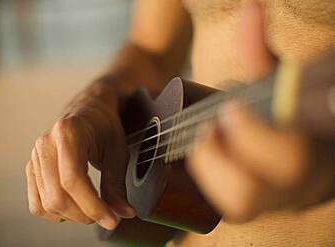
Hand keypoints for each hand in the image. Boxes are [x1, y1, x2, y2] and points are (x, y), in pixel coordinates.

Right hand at [25, 84, 134, 229]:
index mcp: (68, 132)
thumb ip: (117, 185)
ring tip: (93, 209)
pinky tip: (74, 206)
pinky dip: (56, 213)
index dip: (93, 206)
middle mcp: (45, 143)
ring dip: (72, 216)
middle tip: (106, 216)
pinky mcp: (32, 168)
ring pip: (46, 203)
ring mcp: (35, 156)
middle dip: (84, 214)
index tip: (112, 220)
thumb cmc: (105, 127)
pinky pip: (37, 204)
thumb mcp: (118, 152)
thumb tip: (123, 214)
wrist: (89, 111)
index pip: (73, 180)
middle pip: (57, 196)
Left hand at [186, 1, 334, 221]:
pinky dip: (207, 179)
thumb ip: (259, 50)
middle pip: (253, 192)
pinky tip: (203, 151)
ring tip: (203, 140)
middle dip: (221, 160)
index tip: (229, 108)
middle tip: (207, 128)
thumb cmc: (286, 112)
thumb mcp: (274, 80)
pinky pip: (223, 205)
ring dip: (210, 171)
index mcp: (306, 149)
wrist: (300, 152)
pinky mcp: (247, 205)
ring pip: (237, 205)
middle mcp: (289, 183)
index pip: (286, 156)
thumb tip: (250, 8)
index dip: (254, 136)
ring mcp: (268, 199)